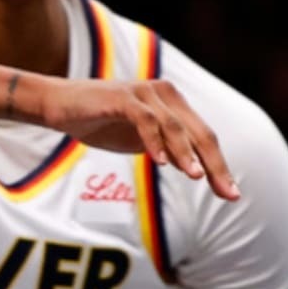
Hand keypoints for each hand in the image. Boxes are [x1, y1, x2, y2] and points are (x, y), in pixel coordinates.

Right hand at [36, 77, 240, 199]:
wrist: (57, 105)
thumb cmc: (99, 123)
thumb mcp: (140, 141)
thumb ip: (169, 151)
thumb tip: (198, 171)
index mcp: (172, 104)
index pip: (204, 137)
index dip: (219, 166)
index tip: (230, 195)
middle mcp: (163, 93)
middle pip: (198, 132)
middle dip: (214, 164)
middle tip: (226, 193)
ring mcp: (142, 93)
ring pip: (175, 126)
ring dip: (187, 153)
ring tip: (197, 178)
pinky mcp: (121, 97)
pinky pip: (145, 120)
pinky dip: (155, 141)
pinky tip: (162, 163)